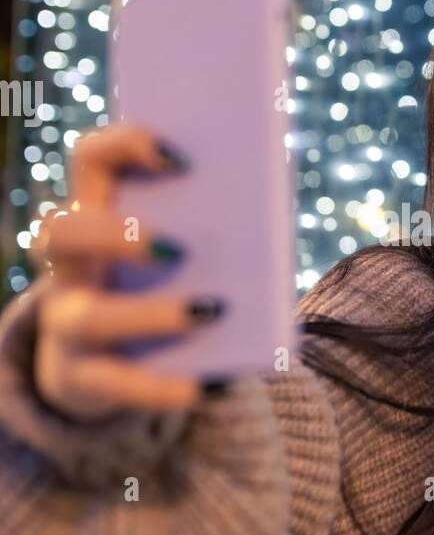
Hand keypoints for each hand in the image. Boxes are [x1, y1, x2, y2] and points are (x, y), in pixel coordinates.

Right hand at [30, 124, 223, 419]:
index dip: (124, 146)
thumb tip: (271, 211)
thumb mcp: (179, 254)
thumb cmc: (156, 291)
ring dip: (151, 314)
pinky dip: (161, 388)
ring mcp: (65, 324)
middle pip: (62, 232)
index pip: (90, 161)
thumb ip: (208, 227)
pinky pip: (115, 384)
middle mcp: (69, 266)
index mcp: (94, 215)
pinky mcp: (81, 379)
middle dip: (116, 236)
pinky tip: (208, 385)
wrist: (104, 370)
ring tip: (211, 310)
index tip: (181, 155)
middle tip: (180, 246)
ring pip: (85, 317)